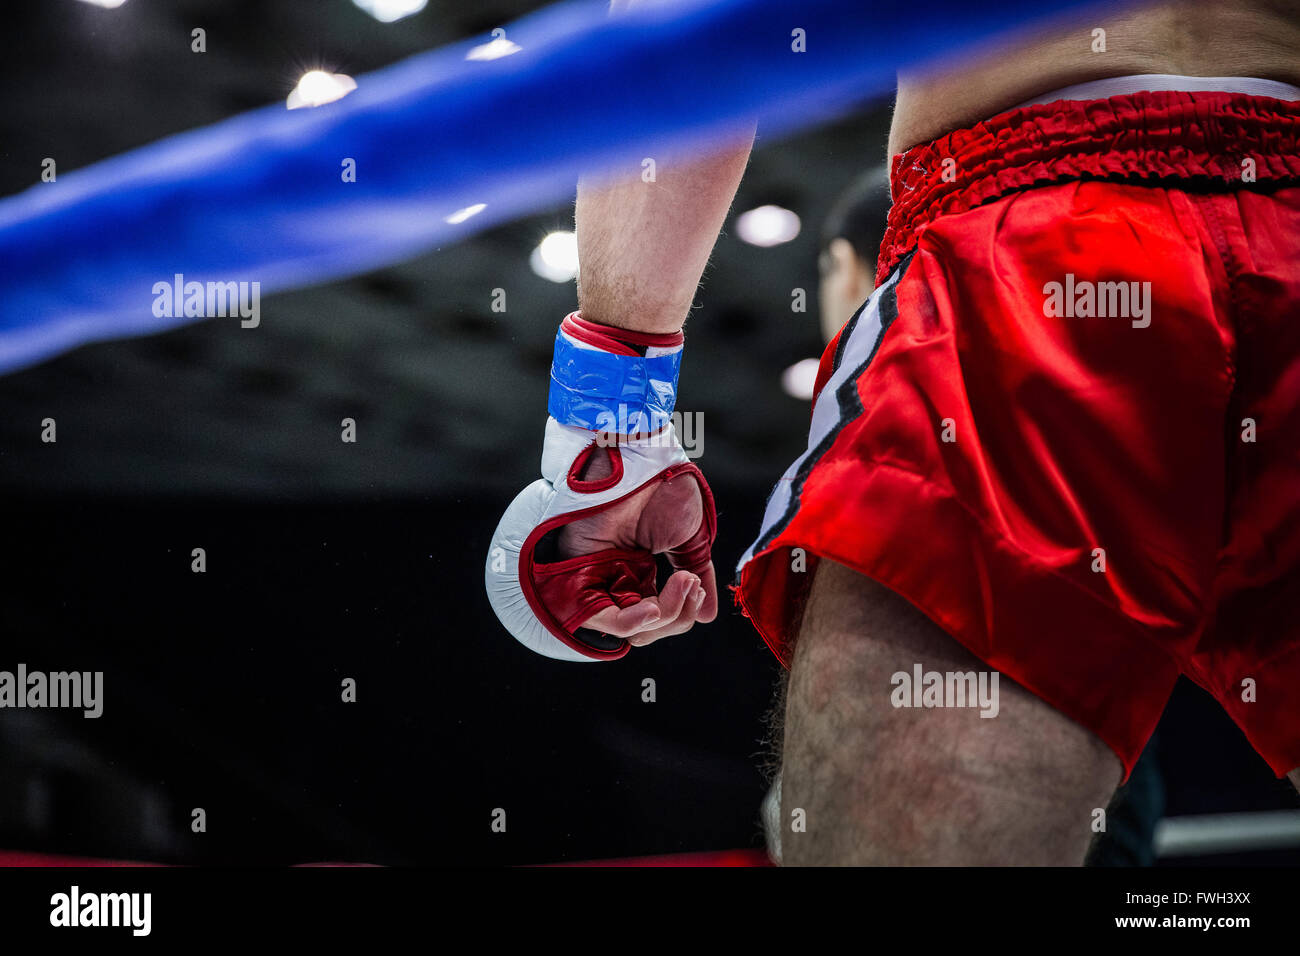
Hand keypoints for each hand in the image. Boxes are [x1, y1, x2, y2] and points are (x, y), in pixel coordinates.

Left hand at [557, 452, 718, 646]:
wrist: (644, 456)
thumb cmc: (665, 485)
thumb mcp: (691, 539)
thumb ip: (696, 576)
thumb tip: (706, 615)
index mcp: (643, 571)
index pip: (662, 616)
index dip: (683, 613)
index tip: (698, 587)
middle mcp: (620, 579)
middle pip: (647, 629)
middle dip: (677, 617)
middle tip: (692, 585)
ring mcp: (601, 578)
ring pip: (629, 628)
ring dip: (664, 617)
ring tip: (684, 585)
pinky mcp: (583, 574)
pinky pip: (605, 617)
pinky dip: (632, 622)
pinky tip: (655, 611)